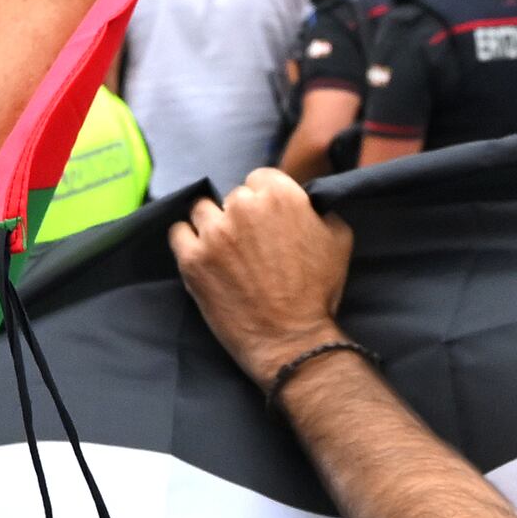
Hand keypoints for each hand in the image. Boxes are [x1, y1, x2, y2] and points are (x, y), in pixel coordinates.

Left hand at [172, 167, 350, 385]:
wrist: (291, 340)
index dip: (264, 200)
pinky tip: (200, 254)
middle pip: (233, 196)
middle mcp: (243, 206)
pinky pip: (178, 233)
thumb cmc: (317, 293)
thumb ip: (318, 210)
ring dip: (212, 226)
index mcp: (279, 194)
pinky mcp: (192, 259)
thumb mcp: (338, 239)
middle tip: (250, 245)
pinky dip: (187, 241)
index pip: (260, 178)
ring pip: (202, 211)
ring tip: (224, 251)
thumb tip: (305, 204)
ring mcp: (214, 232)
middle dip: (241, 215)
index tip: (266, 221)